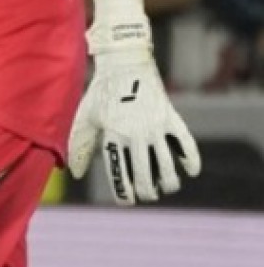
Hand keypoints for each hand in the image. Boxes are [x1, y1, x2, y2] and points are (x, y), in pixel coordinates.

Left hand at [68, 46, 200, 204]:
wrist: (125, 65)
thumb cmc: (101, 93)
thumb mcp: (86, 118)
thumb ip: (80, 147)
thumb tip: (74, 175)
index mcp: (113, 137)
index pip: (120, 174)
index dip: (125, 193)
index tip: (128, 201)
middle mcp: (135, 135)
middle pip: (145, 176)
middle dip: (147, 192)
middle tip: (147, 195)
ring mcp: (156, 126)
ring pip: (168, 165)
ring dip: (169, 182)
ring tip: (166, 187)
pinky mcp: (171, 117)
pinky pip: (186, 143)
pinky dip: (191, 159)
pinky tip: (190, 172)